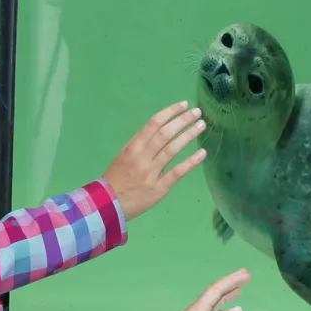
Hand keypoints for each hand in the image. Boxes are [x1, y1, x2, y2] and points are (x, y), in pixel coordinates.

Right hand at [103, 101, 206, 220]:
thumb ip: (140, 145)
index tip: (184, 105)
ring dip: (188, 135)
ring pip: (172, 149)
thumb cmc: (116, 179)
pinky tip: (202, 153)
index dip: (170, 112)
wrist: (108, 205)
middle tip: (197, 112)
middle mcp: (142, 157)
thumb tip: (160, 130)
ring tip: (201, 126)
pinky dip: (191, 162)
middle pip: (165, 134)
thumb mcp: (123, 156)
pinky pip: (177, 172)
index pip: (153, 124)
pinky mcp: (159, 188)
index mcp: (133, 147)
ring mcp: (151, 172)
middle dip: (182, 120)